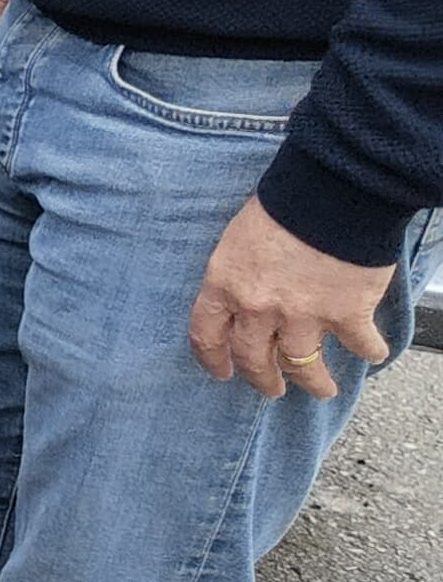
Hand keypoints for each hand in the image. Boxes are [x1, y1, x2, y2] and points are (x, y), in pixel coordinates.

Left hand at [188, 195, 396, 399]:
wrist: (332, 192)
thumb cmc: (282, 203)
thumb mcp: (239, 238)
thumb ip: (240, 271)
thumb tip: (246, 286)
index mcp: (225, 285)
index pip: (207, 335)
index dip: (213, 359)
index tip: (222, 373)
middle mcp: (258, 309)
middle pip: (254, 358)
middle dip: (263, 379)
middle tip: (271, 389)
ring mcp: (303, 316)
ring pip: (303, 364)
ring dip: (313, 381)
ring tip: (322, 389)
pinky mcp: (347, 314)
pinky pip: (358, 344)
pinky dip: (370, 351)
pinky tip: (374, 354)